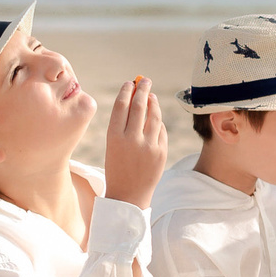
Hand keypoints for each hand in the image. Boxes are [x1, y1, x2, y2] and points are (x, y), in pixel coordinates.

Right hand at [102, 76, 169, 207]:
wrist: (128, 195)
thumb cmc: (117, 167)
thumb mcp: (113, 145)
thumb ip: (123, 125)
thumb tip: (137, 100)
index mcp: (114, 137)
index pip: (122, 106)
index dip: (127, 91)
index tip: (130, 83)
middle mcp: (132, 140)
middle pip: (139, 106)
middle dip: (143, 90)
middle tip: (145, 81)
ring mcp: (149, 146)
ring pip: (154, 116)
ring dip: (154, 103)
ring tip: (152, 96)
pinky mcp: (161, 152)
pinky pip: (162, 130)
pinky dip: (158, 121)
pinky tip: (155, 116)